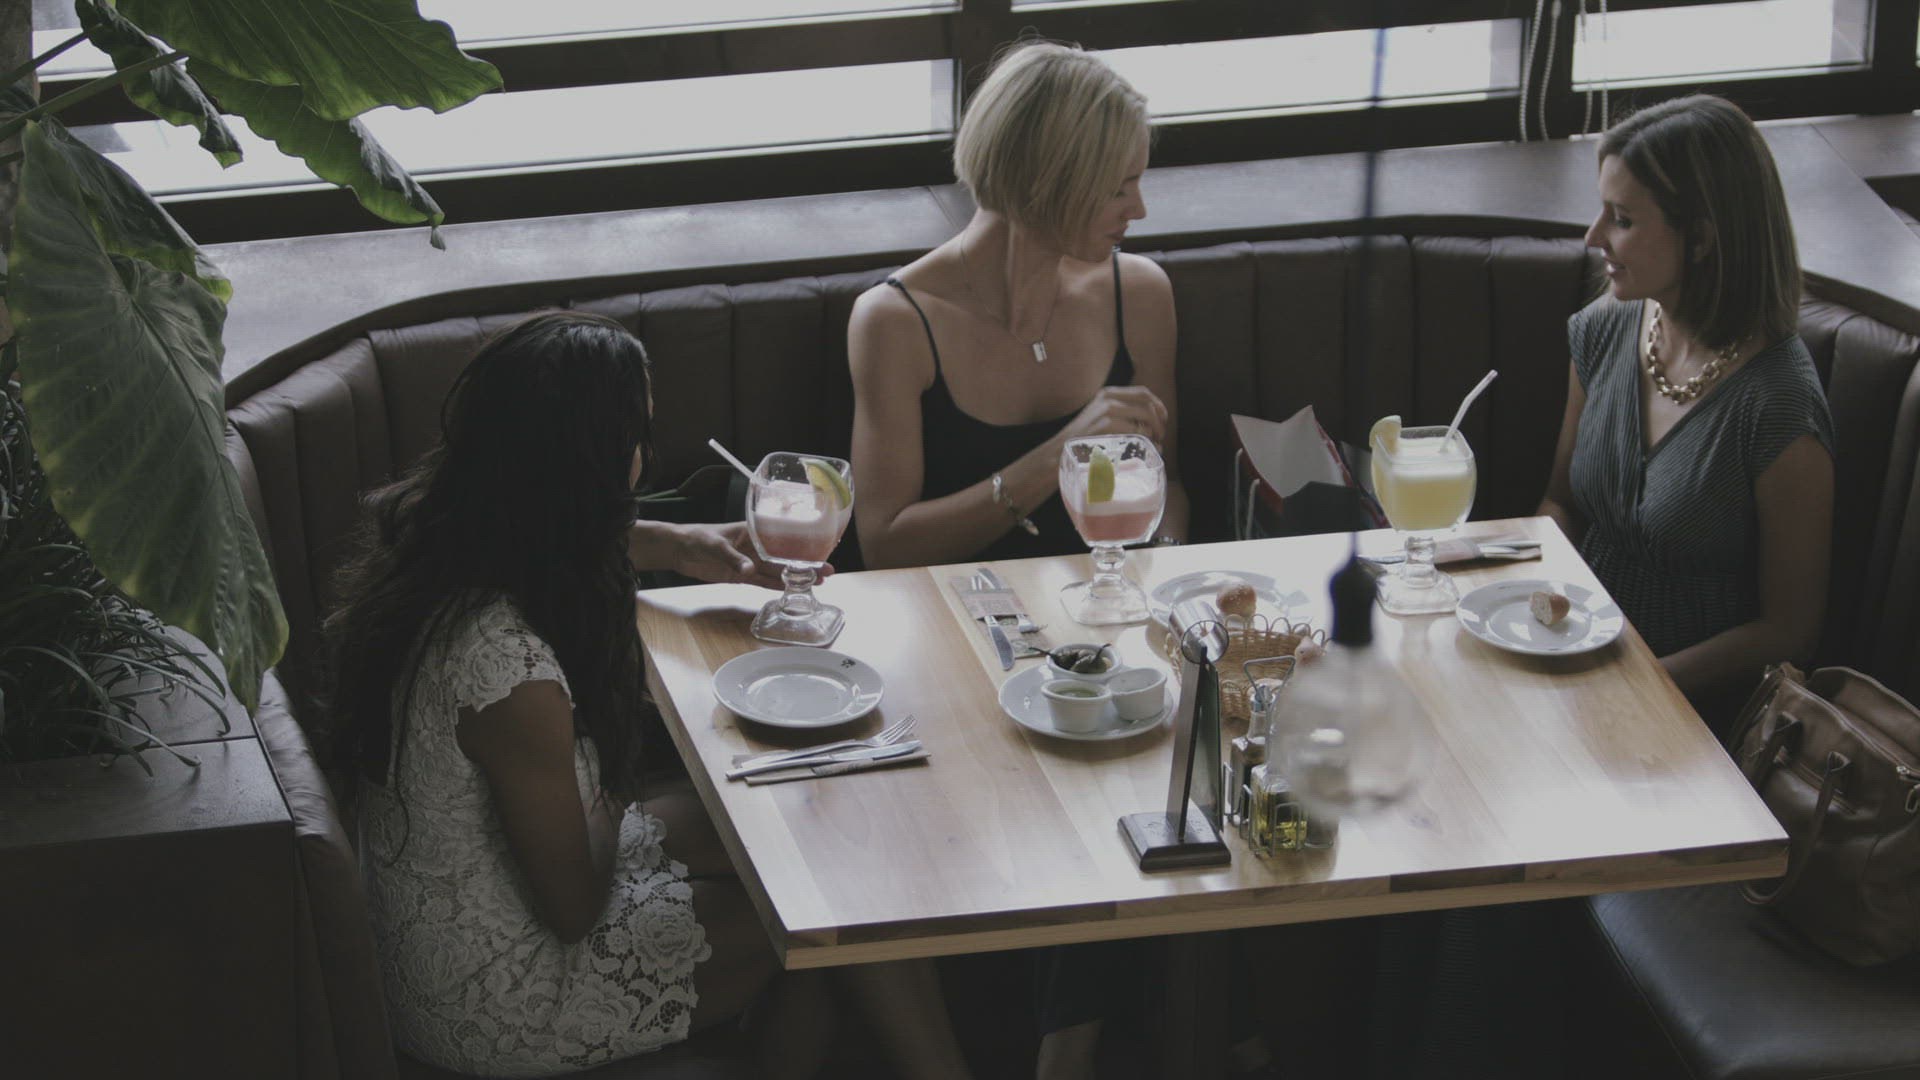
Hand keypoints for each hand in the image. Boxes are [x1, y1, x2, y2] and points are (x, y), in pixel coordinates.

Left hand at [628, 520, 825, 589]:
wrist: (678, 550)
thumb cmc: (697, 538)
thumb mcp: (714, 544)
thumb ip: (732, 558)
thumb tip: (748, 571)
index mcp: (754, 531)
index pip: (783, 537)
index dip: (803, 543)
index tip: (821, 549)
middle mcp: (756, 547)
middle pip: (786, 557)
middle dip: (806, 563)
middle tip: (828, 571)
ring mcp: (750, 562)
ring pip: (777, 571)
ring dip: (796, 577)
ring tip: (817, 583)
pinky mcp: (741, 576)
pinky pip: (762, 582)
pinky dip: (776, 586)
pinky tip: (792, 590)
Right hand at [1061, 385, 1168, 445]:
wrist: (1059, 452)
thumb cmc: (1082, 441)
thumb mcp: (1099, 418)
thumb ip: (1120, 414)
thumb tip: (1151, 421)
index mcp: (1108, 394)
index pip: (1143, 393)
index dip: (1158, 405)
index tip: (1163, 420)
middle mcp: (1109, 398)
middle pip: (1148, 404)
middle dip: (1159, 421)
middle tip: (1160, 436)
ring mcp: (1108, 411)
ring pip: (1146, 418)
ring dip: (1155, 432)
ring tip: (1154, 445)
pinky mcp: (1108, 425)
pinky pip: (1138, 431)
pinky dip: (1146, 441)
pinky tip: (1144, 449)